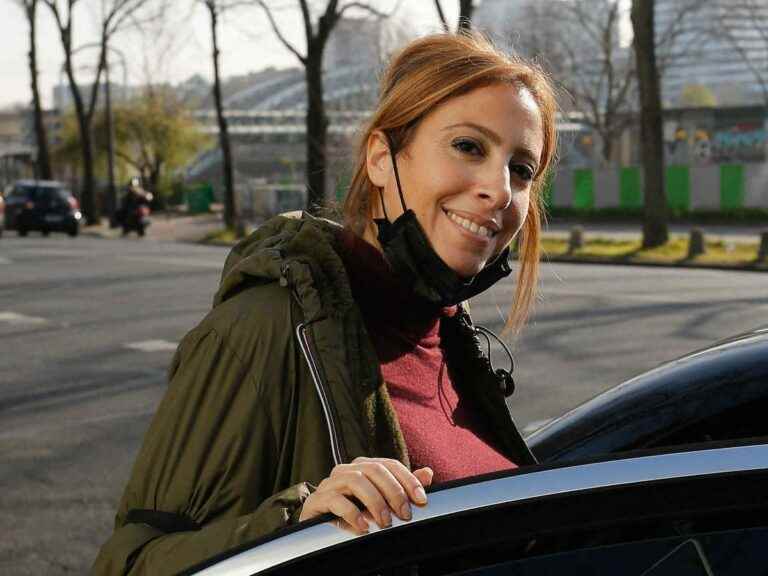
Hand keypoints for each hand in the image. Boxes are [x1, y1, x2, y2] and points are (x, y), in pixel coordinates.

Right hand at [299, 457, 432, 533]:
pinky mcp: (317, 500)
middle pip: (374, 470)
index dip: (408, 480)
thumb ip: (403, 488)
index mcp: (363, 467)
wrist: (319, 529)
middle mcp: (346, 470)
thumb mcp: (381, 502)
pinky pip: (336, 500)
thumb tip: (427, 472)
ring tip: (385, 521)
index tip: (421, 499)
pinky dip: (352, 513)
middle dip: (394, 492)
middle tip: (405, 514)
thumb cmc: (354, 513)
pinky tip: (363, 527)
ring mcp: (330, 483)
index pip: (389, 464)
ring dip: (375, 501)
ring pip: (356, 480)